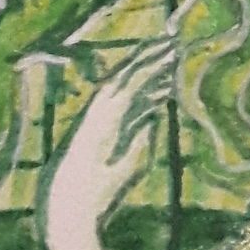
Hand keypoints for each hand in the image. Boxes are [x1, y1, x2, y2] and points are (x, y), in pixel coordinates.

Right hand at [44, 41, 175, 238]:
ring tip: (171, 45)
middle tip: (175, 43)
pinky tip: (158, 61)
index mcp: (111, 123)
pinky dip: (139, 71)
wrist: (74, 207)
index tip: (172, 66)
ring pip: (127, 76)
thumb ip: (143, 137)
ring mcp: (99, 111)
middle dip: (153, 60)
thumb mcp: (132, 160)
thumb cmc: (99, 191)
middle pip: (132, 79)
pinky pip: (122, 86)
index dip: (153, 77)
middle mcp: (104, 111)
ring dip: (149, 59)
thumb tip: (156, 114)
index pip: (134, 93)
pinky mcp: (97, 112)